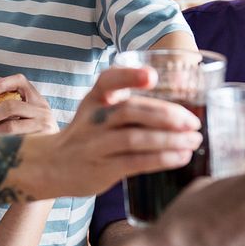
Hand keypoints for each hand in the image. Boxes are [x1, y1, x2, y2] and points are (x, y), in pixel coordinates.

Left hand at [0, 75, 57, 135]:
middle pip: (10, 106)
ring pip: (11, 125)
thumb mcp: (30, 115)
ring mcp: (42, 124)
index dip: (1, 83)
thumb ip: (12, 109)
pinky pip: (15, 140)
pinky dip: (0, 141)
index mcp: (37, 99)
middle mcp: (41, 109)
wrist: (61, 150)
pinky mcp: (40, 140)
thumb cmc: (37, 130)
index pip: (20, 81)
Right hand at [10, 66, 201, 198]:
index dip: (129, 76)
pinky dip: (161, 159)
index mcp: (94, 99)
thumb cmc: (88, 135)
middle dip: (166, 115)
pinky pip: (135, 162)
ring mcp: (96, 145)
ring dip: (169, 139)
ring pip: (135, 138)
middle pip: (130, 111)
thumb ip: (129, 105)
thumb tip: (179, 110)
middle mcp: (94, 119)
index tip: (152, 77)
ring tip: (194, 140)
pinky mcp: (102, 169)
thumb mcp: (97, 110)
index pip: (108, 80)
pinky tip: (180, 157)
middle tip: (193, 122)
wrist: (50, 166)